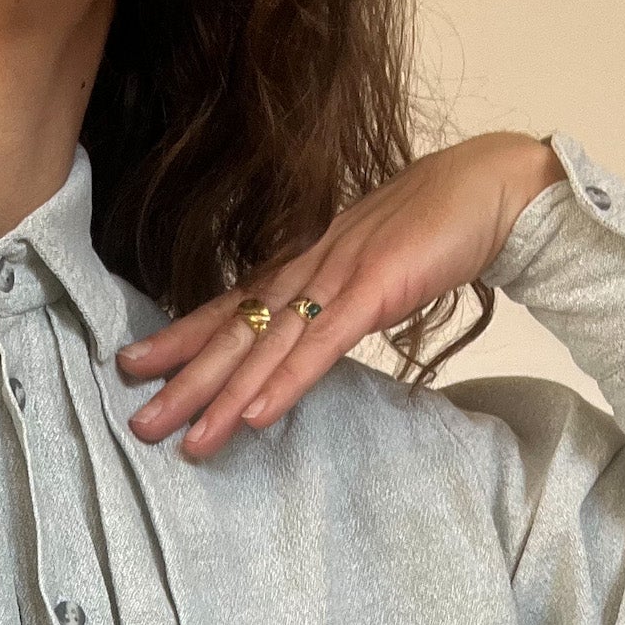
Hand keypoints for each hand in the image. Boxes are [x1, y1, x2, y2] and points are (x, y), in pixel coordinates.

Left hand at [116, 131, 563, 460]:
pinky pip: (323, 344)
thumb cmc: (432, 227)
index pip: (231, 306)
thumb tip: (301, 335)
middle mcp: (309, 269)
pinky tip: (254, 414)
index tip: (133, 365)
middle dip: (183, 380)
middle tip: (138, 423)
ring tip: (185, 438)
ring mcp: (339, 277)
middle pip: (235, 332)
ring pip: (268, 346)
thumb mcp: (366, 270)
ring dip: (224, 396)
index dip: (180, 336)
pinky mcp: (376, 290)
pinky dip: (287, 381)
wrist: (491, 186)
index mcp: (304, 264)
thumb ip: (330, 301)